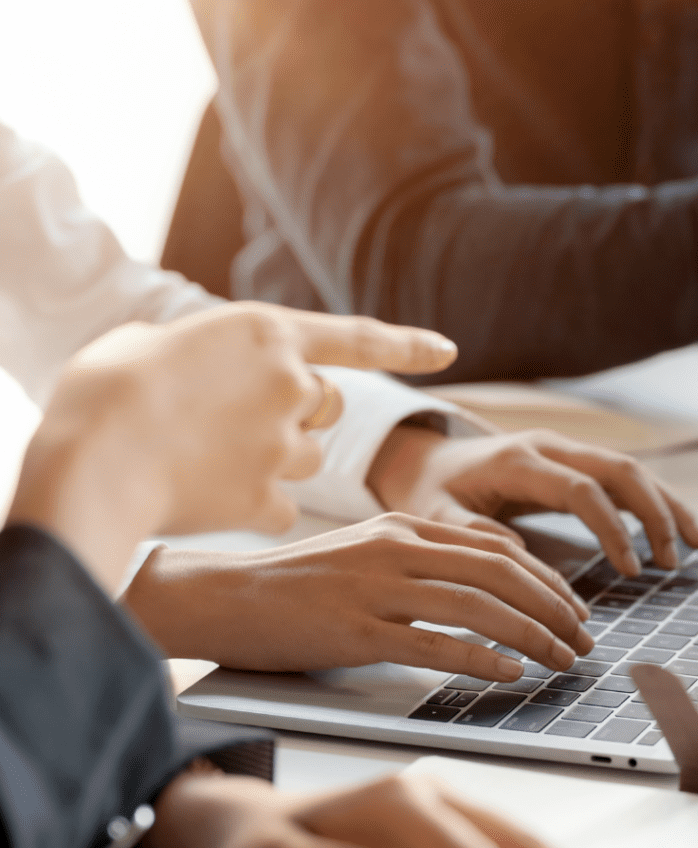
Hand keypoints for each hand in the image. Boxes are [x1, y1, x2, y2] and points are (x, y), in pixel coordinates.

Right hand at [7, 304, 455, 590]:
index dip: (407, 344)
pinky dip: (256, 506)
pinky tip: (211, 499)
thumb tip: (200, 367)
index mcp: (266, 332)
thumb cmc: (102, 393)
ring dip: (275, 459)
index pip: (357, 337)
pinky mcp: (271, 499)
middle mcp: (291, 385)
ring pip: (307, 457)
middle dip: (297, 413)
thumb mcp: (148, 341)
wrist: (90, 461)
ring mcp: (285, 444)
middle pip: (325, 406)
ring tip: (209, 460)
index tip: (450, 350)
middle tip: (237, 422)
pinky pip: (284, 506)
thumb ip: (198, 352)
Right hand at [123, 512, 592, 676]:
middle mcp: (398, 548)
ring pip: (479, 606)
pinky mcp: (357, 630)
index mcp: (402, 525)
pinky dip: (483, 659)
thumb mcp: (364, 553)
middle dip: (554, 608)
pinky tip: (513, 673)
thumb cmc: (295, 583)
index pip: (497, 548)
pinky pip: (436, 644)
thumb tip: (482, 589)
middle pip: (501, 574)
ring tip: (564, 659)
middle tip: (584, 639)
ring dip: (533, 635)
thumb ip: (419, 561)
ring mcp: (377, 588)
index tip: (574, 607)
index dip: (546, 579)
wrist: (222, 595)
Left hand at [367, 426, 697, 576]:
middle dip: (654, 514)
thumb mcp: (437, 517)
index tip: (631, 570)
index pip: (581, 489)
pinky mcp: (572, 459)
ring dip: (664, 505)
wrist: (426, 459)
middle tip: (671, 561)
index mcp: (517, 461)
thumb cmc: (431, 493)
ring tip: (693, 546)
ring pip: (629, 469)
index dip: (612, 528)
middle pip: (619, 470)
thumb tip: (527, 561)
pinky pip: (622, 475)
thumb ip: (474, 535)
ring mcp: (564, 448)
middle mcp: (548, 446)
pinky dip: (653, 500)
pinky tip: (676, 528)